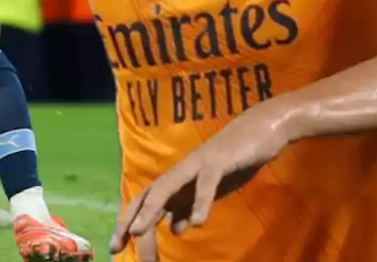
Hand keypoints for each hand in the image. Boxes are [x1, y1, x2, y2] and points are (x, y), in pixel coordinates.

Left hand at [110, 103, 293, 253]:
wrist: (260, 130)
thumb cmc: (233, 160)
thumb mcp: (209, 190)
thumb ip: (189, 206)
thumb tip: (175, 229)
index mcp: (178, 180)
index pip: (147, 201)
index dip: (130, 221)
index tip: (116, 246)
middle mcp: (181, 171)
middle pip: (149, 196)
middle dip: (131, 220)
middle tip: (117, 246)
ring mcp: (198, 164)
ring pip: (168, 187)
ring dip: (152, 209)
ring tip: (139, 231)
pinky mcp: (219, 161)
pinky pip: (206, 183)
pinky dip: (199, 201)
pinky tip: (196, 223)